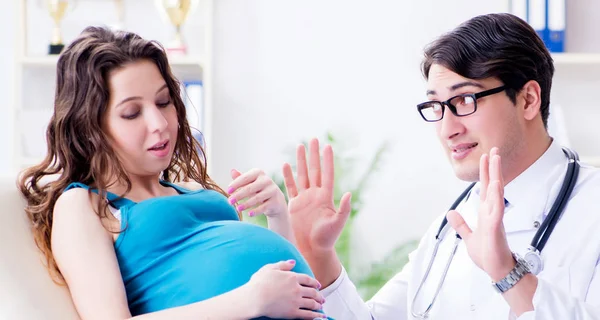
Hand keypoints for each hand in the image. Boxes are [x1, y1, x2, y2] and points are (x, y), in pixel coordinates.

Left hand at [227, 168, 286, 218]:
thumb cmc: (259, 190)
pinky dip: (256, 211)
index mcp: (258, 173)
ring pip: (257, 198)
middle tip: (229, 201)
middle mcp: (266, 180)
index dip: (236, 184)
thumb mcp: (250, 183)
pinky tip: (249, 214)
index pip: (245, 178)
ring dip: (246, 204)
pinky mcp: (276, 201)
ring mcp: (272, 190)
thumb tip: (232, 171)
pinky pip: (264, 207)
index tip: (228, 191)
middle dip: (238, 195)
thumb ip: (241, 178)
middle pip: (250, 188)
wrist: (276, 201)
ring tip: (238, 208)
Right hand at [246, 260, 326, 318]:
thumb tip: (293, 262)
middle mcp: (296, 289)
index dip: (314, 282)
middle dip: (319, 295)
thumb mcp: (270, 268)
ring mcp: (296, 301)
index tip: (318, 285)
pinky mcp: (293, 312)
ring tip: (321, 306)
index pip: (307, 279)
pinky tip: (321, 316)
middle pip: (312, 292)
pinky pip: (308, 314)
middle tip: (322, 297)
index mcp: (292, 277)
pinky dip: (316, 315)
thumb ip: (283, 264)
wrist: (254, 298)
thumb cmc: (259, 283)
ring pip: (312, 303)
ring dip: (318, 304)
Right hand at [282, 138, 351, 254]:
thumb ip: (343, 209)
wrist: (312, 249)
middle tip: (314, 139)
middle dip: (314, 155)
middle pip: (314, 170)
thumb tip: (349, 193)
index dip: (327, 160)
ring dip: (301, 161)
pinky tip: (286, 165)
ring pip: (302, 175)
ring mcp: (304, 199)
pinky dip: (288, 176)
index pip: (327, 174)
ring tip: (300, 146)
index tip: (327, 146)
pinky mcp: (294, 205)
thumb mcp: (337, 223)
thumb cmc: (326, 238)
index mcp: (326, 197)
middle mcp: (315, 195)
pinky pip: (290, 187)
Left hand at [446, 147, 514, 280]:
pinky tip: (496, 186)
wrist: (497, 270)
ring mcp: (495, 218)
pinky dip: (496, 197)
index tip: (486, 157)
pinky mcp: (496, 228)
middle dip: (492, 168)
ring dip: (496, 176)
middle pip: (492, 185)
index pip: (485, 188)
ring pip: (496, 193)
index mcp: (486, 213)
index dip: (486, 173)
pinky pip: (497, 209)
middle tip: (493, 150)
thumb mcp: (469, 237)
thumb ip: (461, 224)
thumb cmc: (488, 255)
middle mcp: (492, 212)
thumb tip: (451, 212)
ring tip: (495, 160)